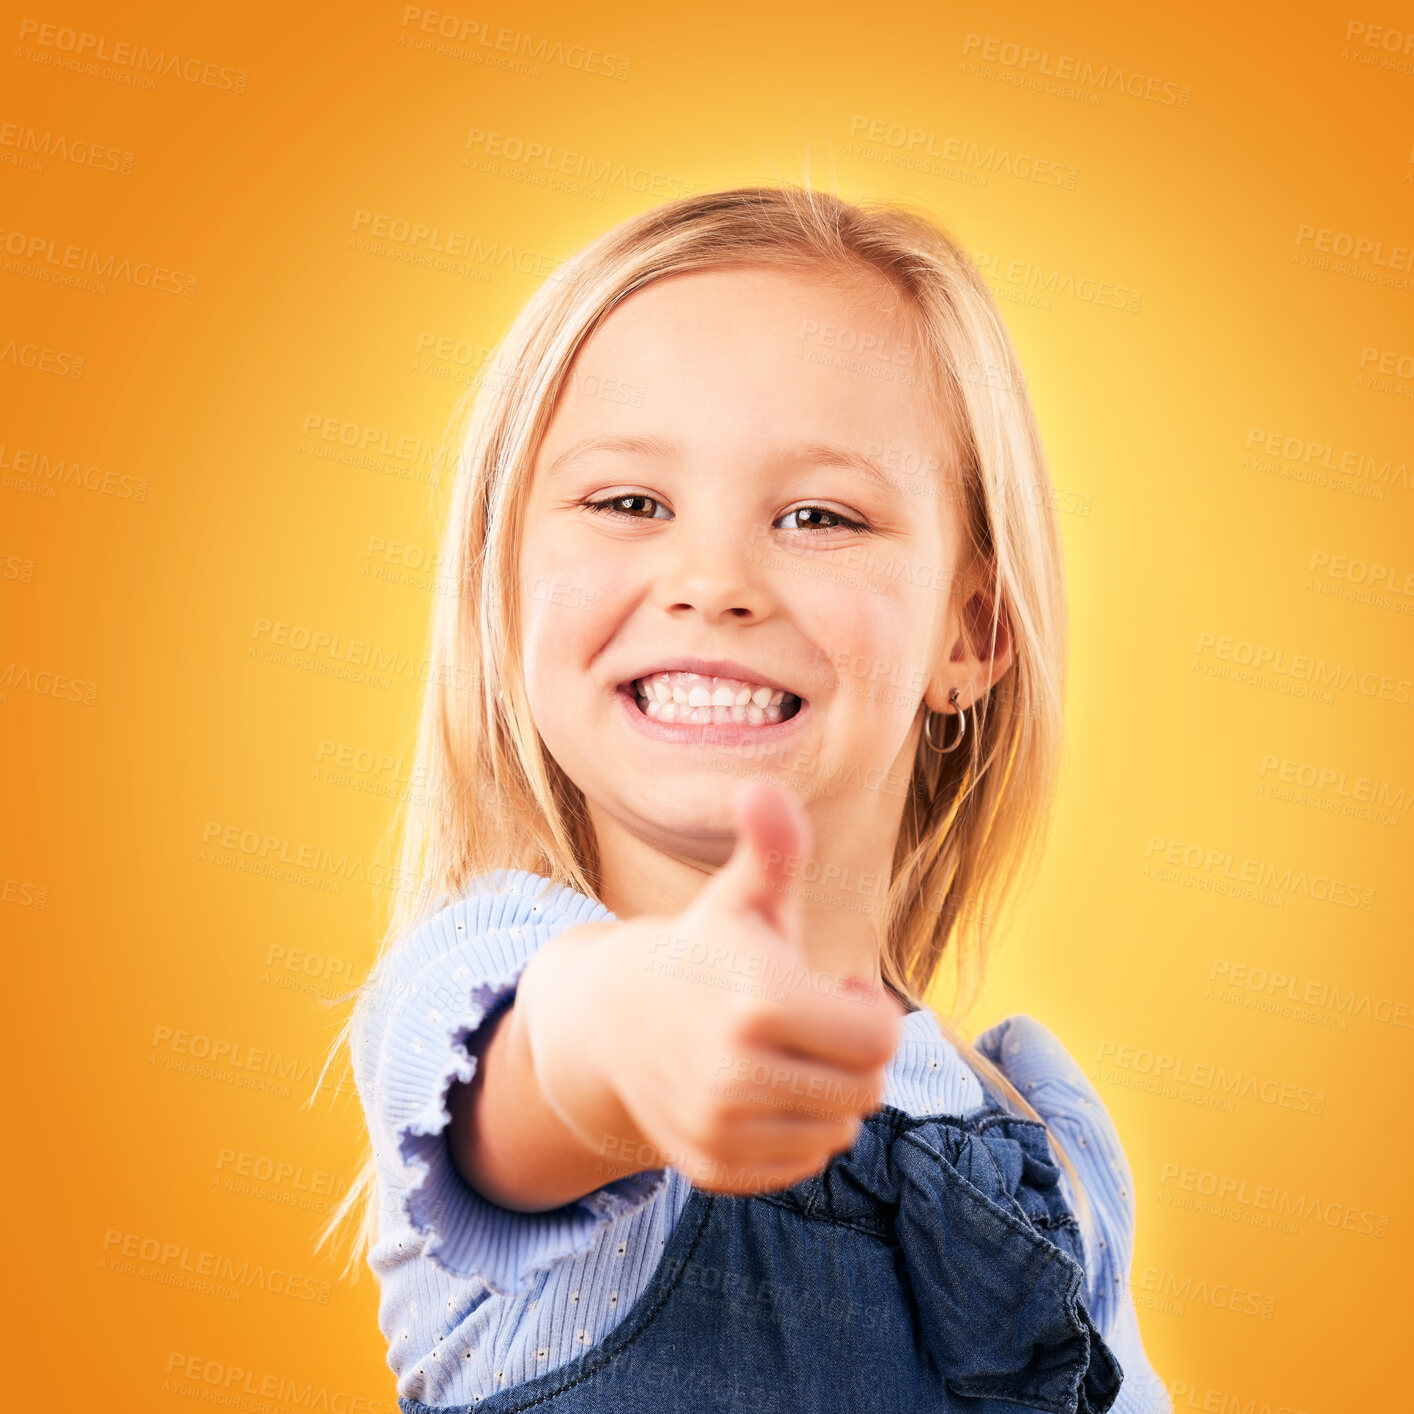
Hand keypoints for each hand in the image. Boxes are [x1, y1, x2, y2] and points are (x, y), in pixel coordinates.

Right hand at [591, 778, 906, 1195]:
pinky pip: (801, 1164)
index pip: (879, 1039)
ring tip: (785, 1055)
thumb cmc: (704, 949)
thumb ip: (772, 846)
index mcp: (758, 999)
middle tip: (811, 1024)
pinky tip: (761, 1093)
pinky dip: (796, 1133)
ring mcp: (719, 1126)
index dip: (869, 1010)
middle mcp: (736, 1072)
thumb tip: (762, 787)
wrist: (615, 1019)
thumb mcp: (743, 897)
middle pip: (866, 1089)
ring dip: (828, 1094)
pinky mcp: (711, 1167)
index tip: (839, 990)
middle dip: (853, 1055)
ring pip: (837, 1130)